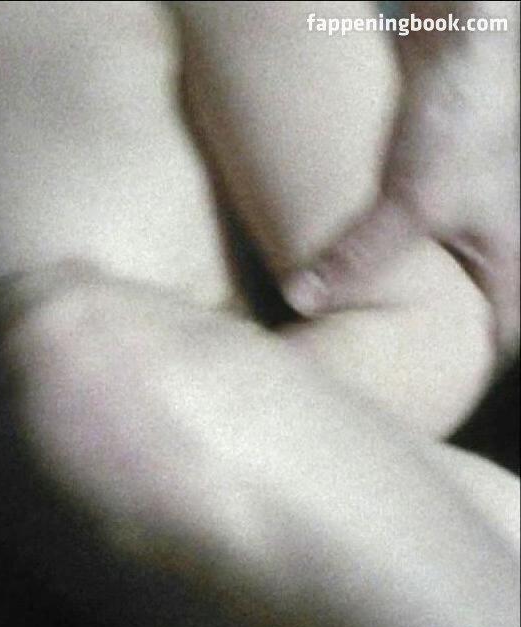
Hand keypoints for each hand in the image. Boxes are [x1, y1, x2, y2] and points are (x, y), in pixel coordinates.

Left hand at [287, 2, 519, 353]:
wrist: (457, 44)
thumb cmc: (463, 122)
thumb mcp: (411, 202)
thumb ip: (360, 256)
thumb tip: (304, 301)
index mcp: (508, 260)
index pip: (498, 338)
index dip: (464, 373)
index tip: (422, 404)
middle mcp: (487, 241)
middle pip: (452, 311)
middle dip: (412, 341)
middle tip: (364, 376)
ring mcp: (454, 213)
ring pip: (418, 273)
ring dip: (382, 295)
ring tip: (335, 330)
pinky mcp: (419, 184)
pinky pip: (390, 233)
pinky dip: (363, 252)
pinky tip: (321, 267)